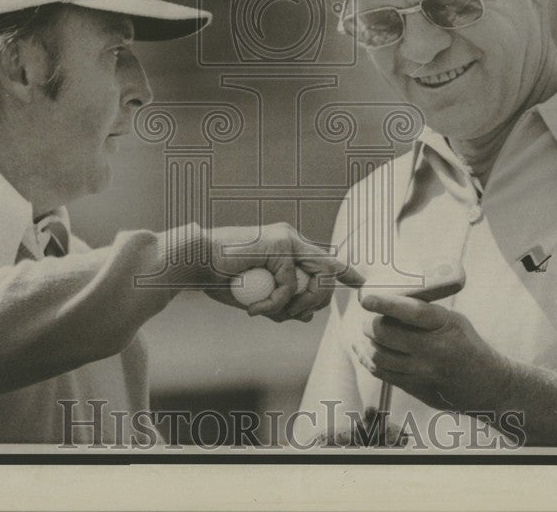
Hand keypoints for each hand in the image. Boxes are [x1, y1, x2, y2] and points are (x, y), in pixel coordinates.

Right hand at [204, 222, 363, 321]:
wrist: (196, 263)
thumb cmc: (221, 278)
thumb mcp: (257, 296)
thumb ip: (282, 303)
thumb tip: (307, 317)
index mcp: (287, 247)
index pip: (325, 260)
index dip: (345, 272)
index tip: (360, 283)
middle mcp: (291, 239)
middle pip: (328, 273)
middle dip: (317, 302)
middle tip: (289, 316)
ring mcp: (287, 239)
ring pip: (317, 279)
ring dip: (299, 305)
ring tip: (273, 314)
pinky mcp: (280, 245)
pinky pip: (289, 286)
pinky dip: (273, 304)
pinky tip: (253, 310)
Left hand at [352, 294, 513, 412]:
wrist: (486, 385)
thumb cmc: (465, 344)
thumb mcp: (453, 320)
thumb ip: (424, 312)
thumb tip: (387, 301)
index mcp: (444, 326)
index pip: (411, 312)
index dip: (385, 304)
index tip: (366, 299)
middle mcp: (432, 350)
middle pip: (386, 335)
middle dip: (370, 325)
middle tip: (368, 320)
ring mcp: (422, 372)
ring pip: (379, 356)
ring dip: (366, 344)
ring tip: (367, 336)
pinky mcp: (414, 388)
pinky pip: (382, 374)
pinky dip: (369, 361)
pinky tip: (364, 351)